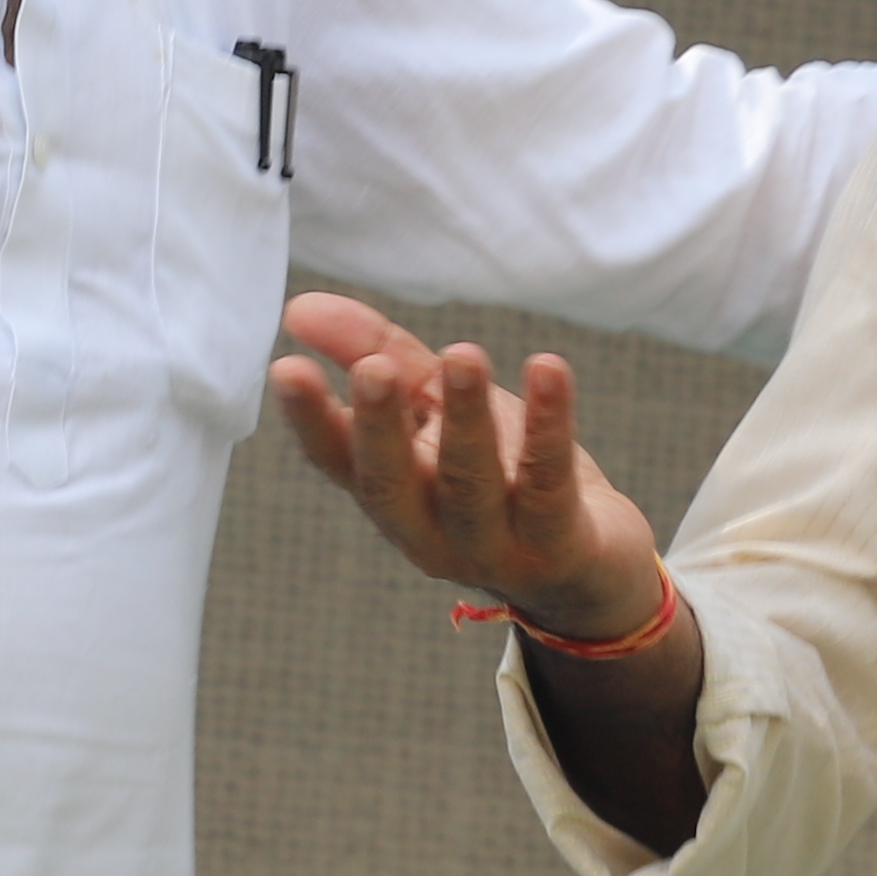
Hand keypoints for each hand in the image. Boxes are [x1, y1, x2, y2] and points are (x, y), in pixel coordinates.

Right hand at [266, 292, 659, 638]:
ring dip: (465, 420)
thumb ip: (378, 354)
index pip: (337, 459)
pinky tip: (549, 369)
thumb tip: (299, 306)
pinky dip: (550, 424)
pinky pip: (550, 483)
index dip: (311, 419)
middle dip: (380, 426)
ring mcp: (492, 547)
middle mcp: (429, 529)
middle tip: (372, 369)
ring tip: (464, 355)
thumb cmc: (503, 475)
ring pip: (471, 485)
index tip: (287, 369)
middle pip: (392, 484)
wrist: (589, 569)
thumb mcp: (438, 409)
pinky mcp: (557, 546)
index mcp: (392, 493)